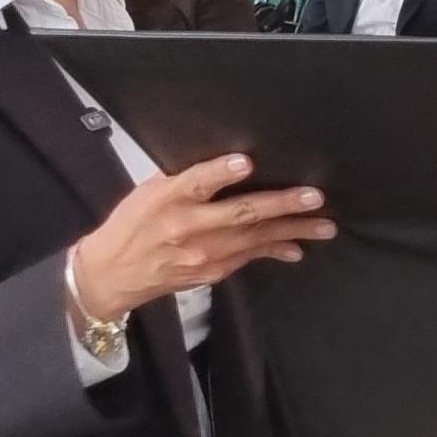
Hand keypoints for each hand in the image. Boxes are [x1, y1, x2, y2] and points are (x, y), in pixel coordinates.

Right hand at [69, 154, 335, 322]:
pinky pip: (249, 258)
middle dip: (280, 205)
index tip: (244, 162)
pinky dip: (275, 250)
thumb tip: (231, 163)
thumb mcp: (148, 191)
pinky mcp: (211, 273)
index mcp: (166, 200)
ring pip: (254, 239)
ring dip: (292, 231)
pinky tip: (297, 247)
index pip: (193, 183)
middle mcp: (186, 228)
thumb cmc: (132, 223)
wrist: (112, 274)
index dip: (219, 173)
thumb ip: (185, 179)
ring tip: (325, 226)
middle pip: (239, 214)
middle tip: (314, 197)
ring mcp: (202, 255)